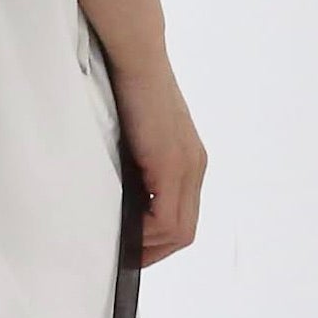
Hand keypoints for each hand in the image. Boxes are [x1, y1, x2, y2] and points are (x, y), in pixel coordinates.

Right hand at [103, 42, 206, 265]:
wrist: (136, 60)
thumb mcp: (137, 138)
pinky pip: (166, 217)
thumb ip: (138, 166)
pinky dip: (146, 231)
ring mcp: (187, 166)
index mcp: (189, 162)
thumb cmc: (129, 91)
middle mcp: (195, 167)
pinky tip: (125, 225)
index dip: (160, 241)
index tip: (133, 247)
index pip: (183, 218)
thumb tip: (122, 196)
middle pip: (185, 232)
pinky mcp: (171, 163)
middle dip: (155, 251)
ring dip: (149, 244)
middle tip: (127, 257)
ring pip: (178, 230)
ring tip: (122, 243)